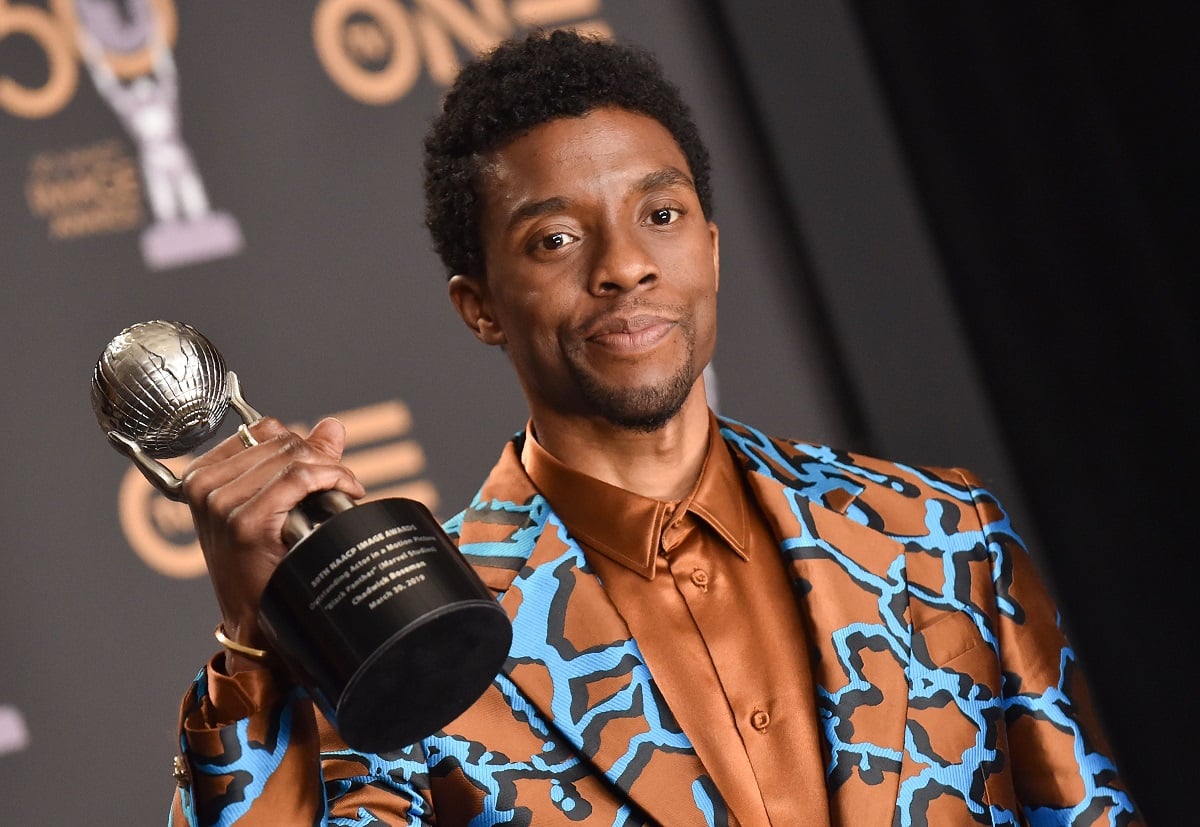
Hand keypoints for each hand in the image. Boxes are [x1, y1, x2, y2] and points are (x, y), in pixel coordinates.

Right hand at [181, 417, 364, 671]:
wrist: (254, 617)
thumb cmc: (261, 564)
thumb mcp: (272, 504)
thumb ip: (300, 461)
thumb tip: (333, 427)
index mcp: (202, 476)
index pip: (263, 429)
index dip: (302, 441)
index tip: (323, 463)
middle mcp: (205, 487)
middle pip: (282, 441)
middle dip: (320, 456)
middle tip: (340, 480)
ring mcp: (222, 504)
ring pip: (295, 457)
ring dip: (331, 468)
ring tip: (345, 488)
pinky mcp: (246, 521)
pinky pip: (300, 478)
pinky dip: (333, 478)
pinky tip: (347, 491)